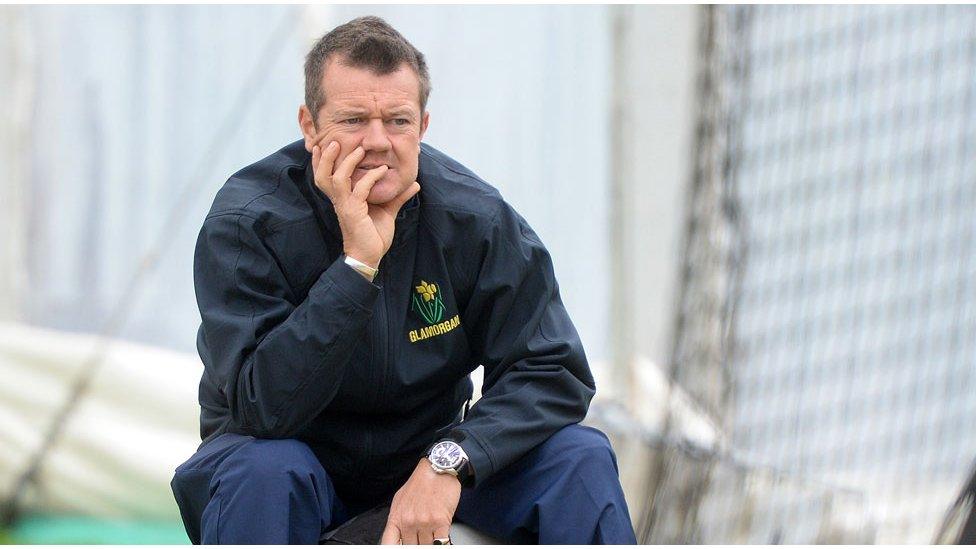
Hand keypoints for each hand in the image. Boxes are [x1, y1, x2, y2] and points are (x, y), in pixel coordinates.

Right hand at [311, 141, 420, 267]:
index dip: (321, 161)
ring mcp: (345, 206)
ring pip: (337, 178)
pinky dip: (371, 178)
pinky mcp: (354, 212)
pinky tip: (382, 171)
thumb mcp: (388, 211)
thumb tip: (414, 183)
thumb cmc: (374, 236)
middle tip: (333, 141)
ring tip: (359, 149)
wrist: (369, 256)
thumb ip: (398, 196)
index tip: (325, 144)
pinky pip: (360, 190)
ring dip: (348, 162)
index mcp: (342, 199)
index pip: (326, 176)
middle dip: (326, 157)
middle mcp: (340, 200)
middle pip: (322, 175)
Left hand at [380, 459, 460, 544]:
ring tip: (432, 531)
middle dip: (417, 543)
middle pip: (411, 547)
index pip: (389, 545)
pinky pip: (441, 542)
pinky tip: (441, 535)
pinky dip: (442, 542)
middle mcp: (409, 522)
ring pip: (427, 546)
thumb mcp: (400, 500)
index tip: (403, 547)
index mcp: (396, 518)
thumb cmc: (420, 483)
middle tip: (421, 535)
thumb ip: (397, 520)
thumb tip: (397, 538)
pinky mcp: (441, 522)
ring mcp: (424, 522)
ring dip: (431, 541)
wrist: (437, 469)